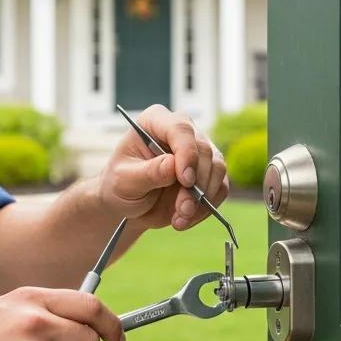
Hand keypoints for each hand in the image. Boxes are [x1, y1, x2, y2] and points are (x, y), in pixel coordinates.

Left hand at [98, 104, 228, 232]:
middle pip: (203, 150)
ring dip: (203, 199)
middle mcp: (181, 131)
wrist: (129, 203)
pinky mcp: (209, 172)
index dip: (187, 152)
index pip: (180, 128)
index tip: (185, 180)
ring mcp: (198, 151)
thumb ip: (148, 172)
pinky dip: (207, 207)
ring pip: (217, 168)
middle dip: (196, 185)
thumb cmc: (120, 185)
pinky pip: (220, 187)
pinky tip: (186, 219)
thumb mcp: (124, 180)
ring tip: (179, 218)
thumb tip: (173, 165)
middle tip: (181, 210)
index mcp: (155, 121)